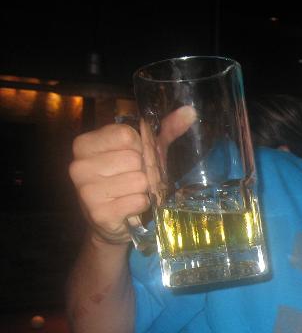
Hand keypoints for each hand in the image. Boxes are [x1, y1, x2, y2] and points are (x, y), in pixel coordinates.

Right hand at [69, 107, 195, 245]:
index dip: (140, 148)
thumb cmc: (128, 180)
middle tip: (135, 180)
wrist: (110, 222)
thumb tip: (190, 111)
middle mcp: (79, 166)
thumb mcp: (145, 151)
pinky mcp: (99, 213)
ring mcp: (86, 191)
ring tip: (132, 193)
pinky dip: (142, 205)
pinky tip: (131, 208)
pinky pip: (139, 201)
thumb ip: (165, 130)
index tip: (135, 157)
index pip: (126, 135)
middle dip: (144, 171)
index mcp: (85, 144)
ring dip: (144, 190)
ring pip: (139, 181)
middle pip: (134, 159)